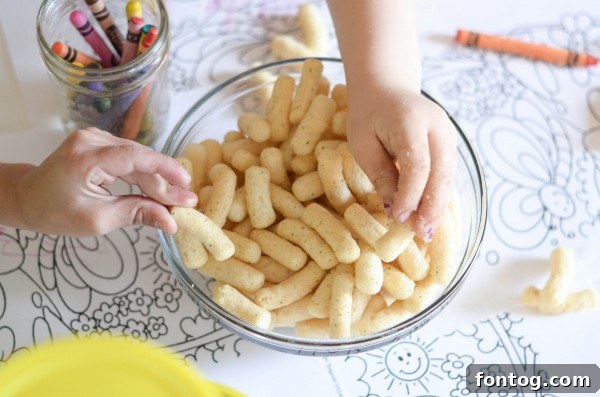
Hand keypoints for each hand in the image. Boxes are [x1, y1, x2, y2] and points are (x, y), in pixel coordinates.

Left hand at [13, 128, 196, 236]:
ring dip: (157, 179)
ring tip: (176, 199)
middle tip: (186, 203)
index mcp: (86, 158)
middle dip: (165, 182)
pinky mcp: (98, 142)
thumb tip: (170, 221)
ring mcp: (94, 137)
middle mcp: (91, 139)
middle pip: (140, 159)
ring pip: (138, 157)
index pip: (137, 158)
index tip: (187, 188)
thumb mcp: (97, 220)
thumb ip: (136, 215)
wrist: (26, 197)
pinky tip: (158, 189)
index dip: (167, 171)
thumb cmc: (54, 212)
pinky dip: (144, 174)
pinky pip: (129, 157)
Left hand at [346, 84, 456, 240]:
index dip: (410, 194)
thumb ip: (380, 174)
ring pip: (448, 176)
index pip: (417, 164)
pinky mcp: (449, 144)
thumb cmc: (368, 116)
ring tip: (426, 232)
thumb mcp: (362, 143)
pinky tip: (430, 217)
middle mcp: (437, 126)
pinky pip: (446, 174)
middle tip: (420, 234)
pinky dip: (438, 197)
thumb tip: (395, 210)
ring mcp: (447, 134)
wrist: (386, 87)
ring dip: (438, 206)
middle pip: (441, 172)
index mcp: (410, 120)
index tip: (399, 218)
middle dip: (431, 206)